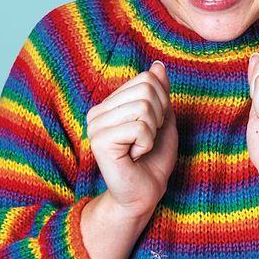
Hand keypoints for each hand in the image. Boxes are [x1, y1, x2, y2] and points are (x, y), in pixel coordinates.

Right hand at [86, 61, 177, 217]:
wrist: (144, 193)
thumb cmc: (153, 160)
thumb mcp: (163, 120)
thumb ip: (160, 93)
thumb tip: (158, 65)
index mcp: (110, 104)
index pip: (146, 79)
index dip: (162, 103)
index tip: (153, 127)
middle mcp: (98, 111)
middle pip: (146, 89)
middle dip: (158, 116)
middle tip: (146, 139)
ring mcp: (95, 125)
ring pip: (143, 107)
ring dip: (152, 132)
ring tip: (139, 148)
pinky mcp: (99, 141)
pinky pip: (139, 128)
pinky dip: (146, 144)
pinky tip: (134, 157)